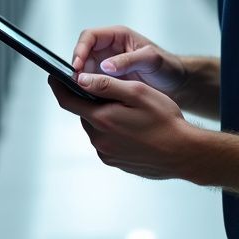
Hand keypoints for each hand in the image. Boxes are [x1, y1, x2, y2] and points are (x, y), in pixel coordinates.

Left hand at [48, 73, 200, 180]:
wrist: (184, 154)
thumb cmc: (166, 121)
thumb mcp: (137, 93)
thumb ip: (106, 85)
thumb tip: (80, 79)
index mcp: (102, 119)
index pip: (67, 101)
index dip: (58, 86)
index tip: (54, 76)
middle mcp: (99, 140)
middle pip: (84, 113)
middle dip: (91, 101)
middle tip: (113, 94)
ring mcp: (107, 154)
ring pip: (96, 127)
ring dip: (104, 117)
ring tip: (129, 113)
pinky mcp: (115, 162)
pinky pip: (106, 141)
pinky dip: (113, 131)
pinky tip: (133, 129)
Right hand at [71, 25, 187, 99]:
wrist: (177, 84)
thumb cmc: (167, 66)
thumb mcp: (151, 60)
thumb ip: (129, 61)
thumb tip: (105, 66)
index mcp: (117, 36)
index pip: (89, 37)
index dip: (80, 49)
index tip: (77, 65)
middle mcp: (108, 49)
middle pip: (83, 54)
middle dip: (77, 68)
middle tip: (76, 83)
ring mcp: (107, 66)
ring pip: (85, 71)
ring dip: (82, 80)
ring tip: (82, 93)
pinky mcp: (108, 81)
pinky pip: (92, 84)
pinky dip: (89, 90)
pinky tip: (90, 99)